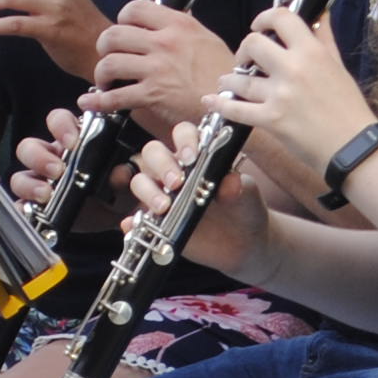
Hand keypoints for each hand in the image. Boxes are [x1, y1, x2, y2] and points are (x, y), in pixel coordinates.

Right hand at [9, 107, 119, 228]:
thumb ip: (123, 173)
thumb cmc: (118, 188)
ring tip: (47, 195)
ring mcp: (40, 183)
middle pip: (29, 147)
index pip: (58, 121)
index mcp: (72, 142)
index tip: (73, 141)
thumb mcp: (124, 178)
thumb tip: (120, 172)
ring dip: (30, 184)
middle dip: (39, 157)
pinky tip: (31, 213)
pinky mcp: (36, 207)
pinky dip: (22, 210)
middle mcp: (51, 159)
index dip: (60, 126)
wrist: (116, 215)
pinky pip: (20, 206)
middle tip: (58, 171)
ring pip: (19, 176)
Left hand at [80, 0, 231, 135]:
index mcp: (177, 24)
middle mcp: (164, 42)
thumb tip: (165, 21)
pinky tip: (92, 102)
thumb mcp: (206, 38)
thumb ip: (182, 28)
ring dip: (101, 74)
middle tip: (109, 56)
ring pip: (109, 63)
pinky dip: (98, 101)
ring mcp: (157, 68)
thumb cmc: (224, 73)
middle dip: (104, 47)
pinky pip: (115, 96)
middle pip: (113, 34)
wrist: (235, 102)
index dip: (121, 19)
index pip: (134, 9)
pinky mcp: (152, 94)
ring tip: (105, 81)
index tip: (123, 31)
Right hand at [125, 122, 272, 281]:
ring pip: (139, 182)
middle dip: (161, 164)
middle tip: (175, 183)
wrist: (243, 243)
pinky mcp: (155, 220)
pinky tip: (133, 225)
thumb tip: (230, 181)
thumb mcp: (246, 196)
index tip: (192, 156)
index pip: (182, 133)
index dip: (183, 140)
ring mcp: (163, 194)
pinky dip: (131, 221)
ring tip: (163, 208)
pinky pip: (135, 218)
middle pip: (152, 153)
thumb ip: (238, 187)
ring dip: (146, 191)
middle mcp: (176, 170)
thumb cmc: (244, 209)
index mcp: (198, 155)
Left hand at [207, 3, 374, 183]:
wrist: (354, 147)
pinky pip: (236, 109)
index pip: (281, 18)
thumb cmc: (349, 108)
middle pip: (252, 44)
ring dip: (230, 80)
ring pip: (239, 79)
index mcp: (312, 52)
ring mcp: (280, 95)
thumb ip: (325, 39)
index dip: (264, 17)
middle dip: (244, 51)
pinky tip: (211, 101)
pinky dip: (220, 104)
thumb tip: (320, 15)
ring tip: (228, 82)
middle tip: (246, 61)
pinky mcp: (271, 120)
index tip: (259, 26)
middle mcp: (293, 69)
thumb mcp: (339, 66)